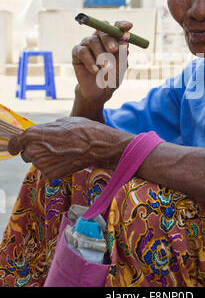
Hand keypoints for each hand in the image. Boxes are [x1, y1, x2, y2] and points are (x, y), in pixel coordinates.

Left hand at [8, 117, 134, 179]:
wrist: (97, 146)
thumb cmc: (82, 130)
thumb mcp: (62, 122)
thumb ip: (46, 130)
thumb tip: (41, 134)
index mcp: (34, 134)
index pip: (15, 143)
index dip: (15, 145)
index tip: (15, 147)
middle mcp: (34, 150)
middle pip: (26, 153)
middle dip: (35, 150)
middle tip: (51, 147)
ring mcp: (42, 164)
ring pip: (37, 162)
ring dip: (45, 159)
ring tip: (63, 152)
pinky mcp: (50, 174)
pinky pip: (47, 170)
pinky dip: (53, 167)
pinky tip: (66, 160)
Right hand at [72, 21, 132, 103]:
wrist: (99, 92)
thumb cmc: (112, 77)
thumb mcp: (121, 67)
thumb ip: (122, 55)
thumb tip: (125, 42)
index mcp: (113, 39)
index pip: (116, 27)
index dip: (122, 25)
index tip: (128, 26)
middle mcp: (99, 38)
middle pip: (103, 30)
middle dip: (109, 40)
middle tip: (114, 50)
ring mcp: (87, 44)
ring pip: (92, 41)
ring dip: (100, 55)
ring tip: (106, 68)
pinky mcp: (77, 51)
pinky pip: (83, 52)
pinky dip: (91, 62)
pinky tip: (96, 72)